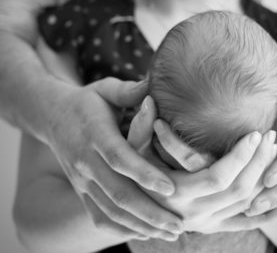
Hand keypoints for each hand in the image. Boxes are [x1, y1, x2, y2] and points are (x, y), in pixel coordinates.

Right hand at [46, 78, 182, 240]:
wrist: (51, 117)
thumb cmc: (86, 102)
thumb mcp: (104, 90)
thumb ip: (129, 91)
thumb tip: (154, 87)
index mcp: (95, 134)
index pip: (120, 158)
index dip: (145, 174)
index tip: (171, 188)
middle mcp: (86, 162)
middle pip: (118, 193)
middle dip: (150, 211)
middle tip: (179, 224)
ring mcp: (82, 180)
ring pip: (111, 210)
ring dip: (141, 225)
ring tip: (169, 234)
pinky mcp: (81, 191)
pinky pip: (100, 216)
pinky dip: (122, 229)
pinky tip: (145, 235)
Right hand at [139, 118, 276, 232]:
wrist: (136, 208)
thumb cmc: (133, 175)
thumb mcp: (132, 152)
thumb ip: (140, 128)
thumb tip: (148, 100)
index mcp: (176, 193)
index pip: (219, 176)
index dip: (240, 156)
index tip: (255, 133)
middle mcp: (194, 213)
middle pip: (239, 190)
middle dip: (259, 162)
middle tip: (270, 135)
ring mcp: (206, 222)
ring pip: (247, 204)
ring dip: (264, 176)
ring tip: (274, 149)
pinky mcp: (214, 226)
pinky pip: (247, 219)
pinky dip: (266, 207)